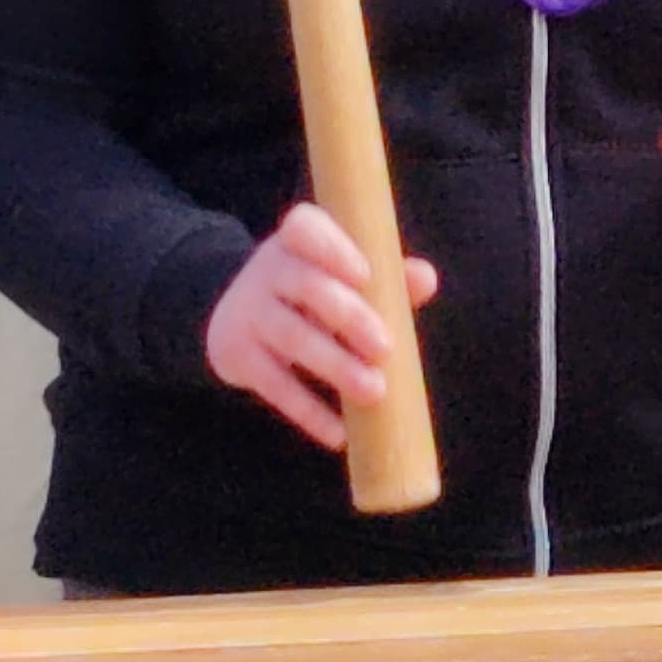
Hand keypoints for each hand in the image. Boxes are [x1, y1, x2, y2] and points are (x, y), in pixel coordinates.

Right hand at [207, 204, 442, 451]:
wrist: (236, 319)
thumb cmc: (315, 292)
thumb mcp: (344, 275)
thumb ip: (389, 277)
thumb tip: (426, 280)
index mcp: (298, 240)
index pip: (305, 228)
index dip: (332, 248)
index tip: (365, 275)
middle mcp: (267, 269)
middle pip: (307, 287)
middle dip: (349, 317)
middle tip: (386, 348)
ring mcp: (247, 311)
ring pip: (291, 337)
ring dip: (335, 366)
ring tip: (375, 392)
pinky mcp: (236, 354)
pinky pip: (274, 384)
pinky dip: (308, 411)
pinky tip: (338, 433)